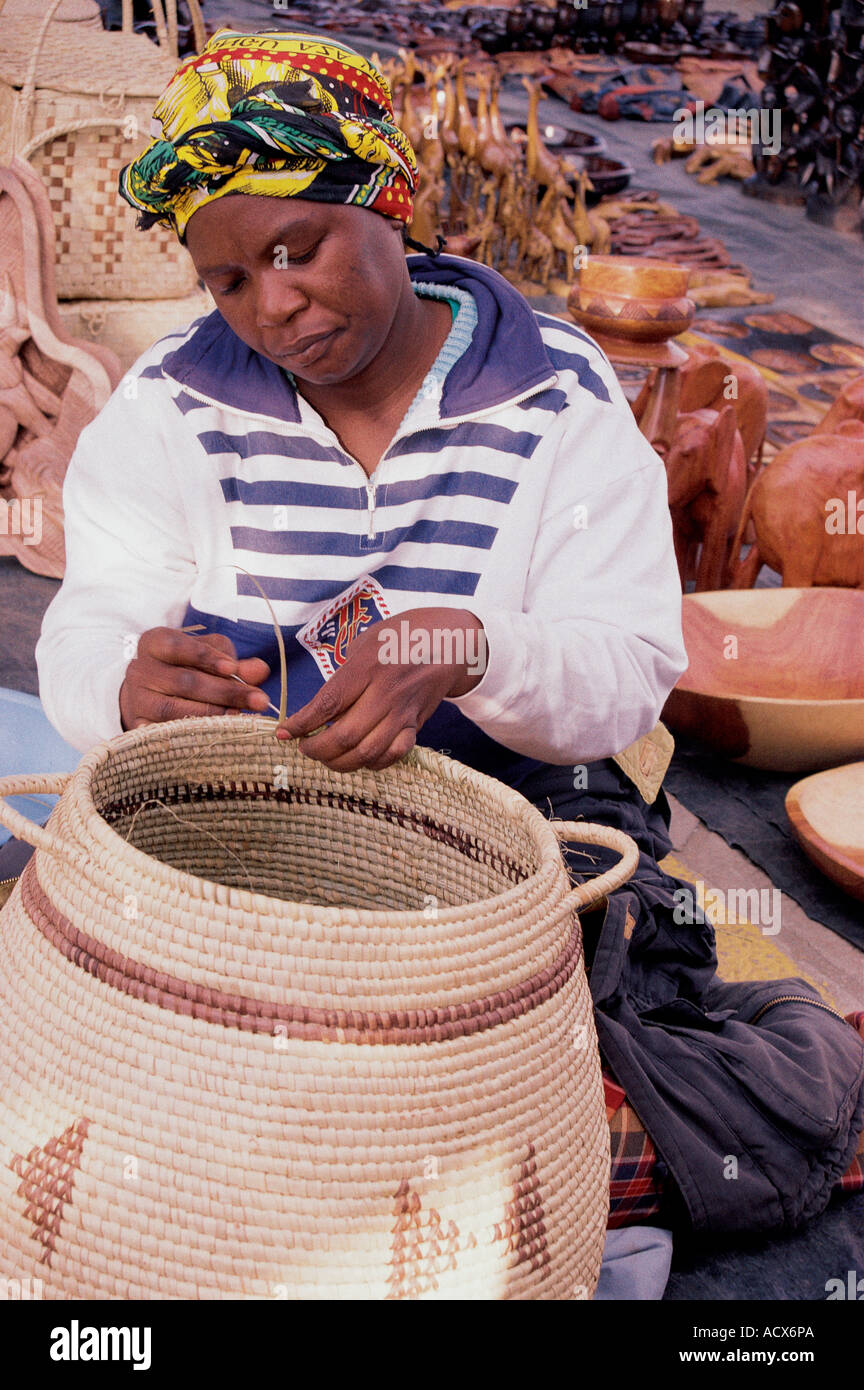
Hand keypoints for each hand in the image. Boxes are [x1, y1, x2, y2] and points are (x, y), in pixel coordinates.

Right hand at [119, 627, 270, 729]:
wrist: (150, 693)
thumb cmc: (186, 668)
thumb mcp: (209, 657)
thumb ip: (234, 662)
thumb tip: (260, 670)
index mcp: (154, 642)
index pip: (178, 646)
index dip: (205, 657)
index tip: (232, 667)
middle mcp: (140, 669)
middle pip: (185, 681)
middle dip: (226, 691)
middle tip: (259, 700)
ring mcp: (137, 700)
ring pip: (175, 710)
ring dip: (212, 715)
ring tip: (241, 717)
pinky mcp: (139, 725)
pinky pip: (166, 734)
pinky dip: (190, 736)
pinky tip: (214, 736)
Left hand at [276, 607, 485, 770]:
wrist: (452, 642)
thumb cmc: (404, 635)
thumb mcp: (368, 640)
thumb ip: (345, 673)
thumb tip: (321, 705)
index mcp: (368, 666)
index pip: (328, 704)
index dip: (302, 723)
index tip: (284, 732)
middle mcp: (386, 693)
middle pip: (344, 736)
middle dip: (316, 749)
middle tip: (304, 748)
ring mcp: (403, 713)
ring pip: (367, 753)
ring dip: (339, 762)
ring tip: (325, 757)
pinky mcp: (416, 725)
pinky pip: (392, 755)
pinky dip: (372, 763)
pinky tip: (358, 758)